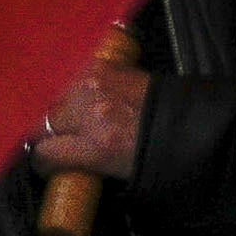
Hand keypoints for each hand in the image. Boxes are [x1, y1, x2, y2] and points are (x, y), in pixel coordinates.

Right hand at [32, 40, 158, 177]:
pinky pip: (68, 79)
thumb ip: (81, 162)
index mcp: (99, 146)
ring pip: (52, 100)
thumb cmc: (159, 151)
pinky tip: (84, 98)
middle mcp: (90, 113)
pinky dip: (71, 90)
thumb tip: (53, 158)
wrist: (193, 119)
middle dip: (49, 134)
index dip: (44, 161)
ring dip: (60, 111)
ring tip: (76, 119)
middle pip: (42, 123)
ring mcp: (93, 86)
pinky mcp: (98, 66)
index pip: (44, 152)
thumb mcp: (119, 169)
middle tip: (62, 141)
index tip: (48, 163)